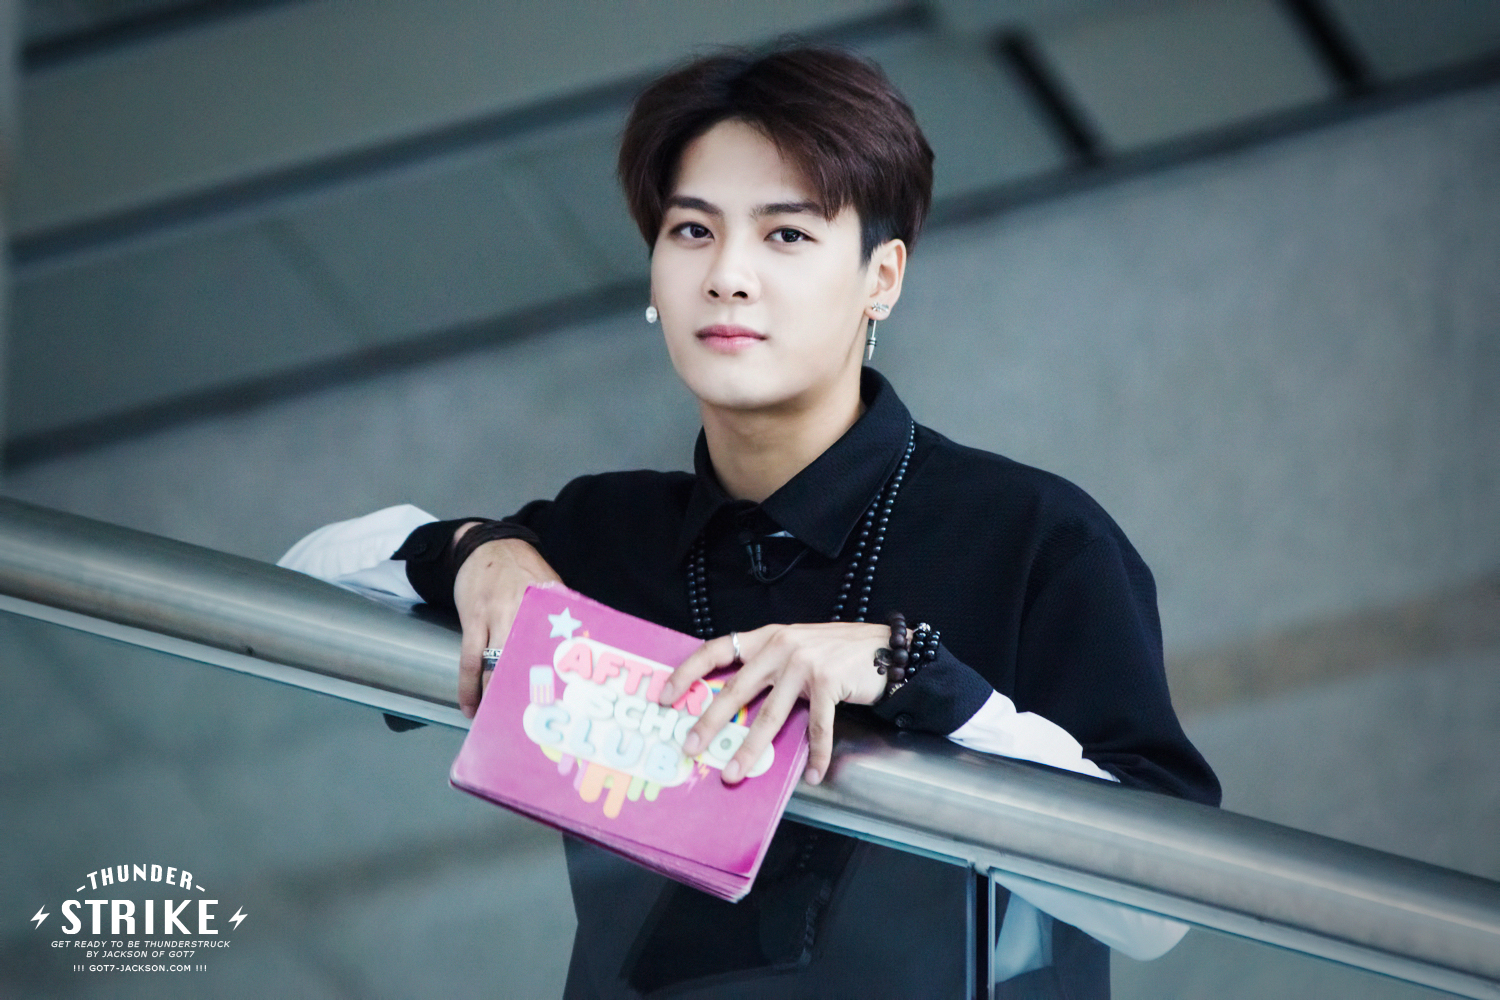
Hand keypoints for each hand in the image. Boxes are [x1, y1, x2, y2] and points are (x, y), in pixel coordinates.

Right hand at [452, 527, 562, 717]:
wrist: (488, 545)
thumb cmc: (524, 570)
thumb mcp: (552, 587)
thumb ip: (564, 616)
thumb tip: (585, 648)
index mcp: (548, 608)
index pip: (556, 647)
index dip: (559, 678)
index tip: (564, 706)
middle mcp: (524, 613)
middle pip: (526, 661)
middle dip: (526, 695)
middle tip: (530, 724)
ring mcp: (496, 616)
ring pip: (495, 666)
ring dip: (495, 697)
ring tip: (498, 723)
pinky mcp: (473, 620)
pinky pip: (469, 660)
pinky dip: (468, 687)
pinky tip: (470, 707)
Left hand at [660, 622, 888, 786]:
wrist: (884, 647)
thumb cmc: (835, 652)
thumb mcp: (794, 648)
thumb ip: (766, 668)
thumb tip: (730, 707)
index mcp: (766, 637)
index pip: (716, 649)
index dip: (688, 673)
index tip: (665, 696)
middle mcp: (780, 646)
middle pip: (736, 689)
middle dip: (710, 722)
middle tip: (691, 747)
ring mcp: (804, 663)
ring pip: (770, 714)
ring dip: (751, 748)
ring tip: (735, 773)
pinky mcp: (828, 681)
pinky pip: (817, 726)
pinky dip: (816, 754)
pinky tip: (813, 773)